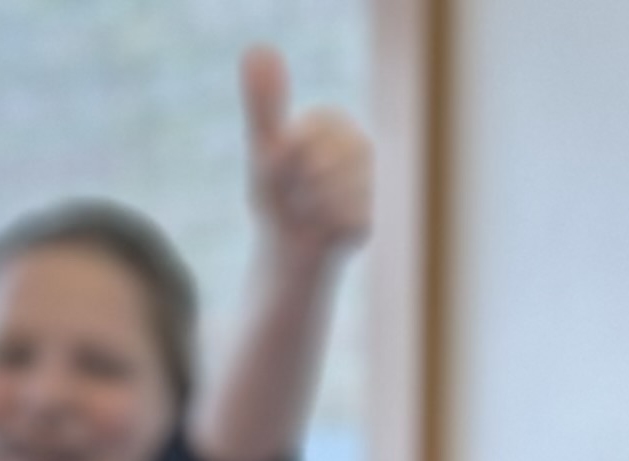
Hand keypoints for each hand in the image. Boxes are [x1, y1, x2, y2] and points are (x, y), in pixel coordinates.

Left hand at [240, 47, 373, 264]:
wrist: (288, 245)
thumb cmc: (274, 191)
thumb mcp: (263, 144)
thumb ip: (263, 101)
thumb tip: (258, 47)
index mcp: (332, 120)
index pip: (302, 137)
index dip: (282, 158)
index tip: (277, 165)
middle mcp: (358, 145)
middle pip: (316, 164)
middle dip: (292, 184)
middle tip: (289, 192)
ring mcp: (369, 183)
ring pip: (327, 193)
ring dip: (302, 208)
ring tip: (303, 211)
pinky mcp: (370, 219)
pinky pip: (333, 222)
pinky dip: (317, 230)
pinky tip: (318, 231)